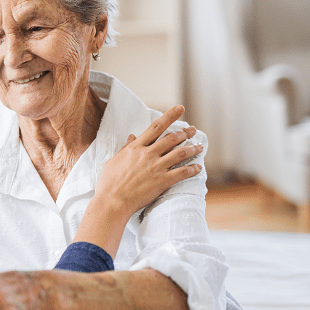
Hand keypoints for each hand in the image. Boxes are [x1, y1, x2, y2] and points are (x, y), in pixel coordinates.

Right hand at [74, 105, 203, 256]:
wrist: (113, 200)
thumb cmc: (110, 181)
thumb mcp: (115, 160)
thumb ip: (126, 147)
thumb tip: (132, 136)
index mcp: (136, 147)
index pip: (156, 127)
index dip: (170, 116)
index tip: (180, 108)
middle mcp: (148, 154)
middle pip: (171, 139)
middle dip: (185, 132)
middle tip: (193, 130)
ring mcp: (156, 167)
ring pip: (180, 153)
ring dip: (192, 149)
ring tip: (200, 147)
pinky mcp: (162, 181)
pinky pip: (182, 172)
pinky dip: (193, 169)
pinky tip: (199, 167)